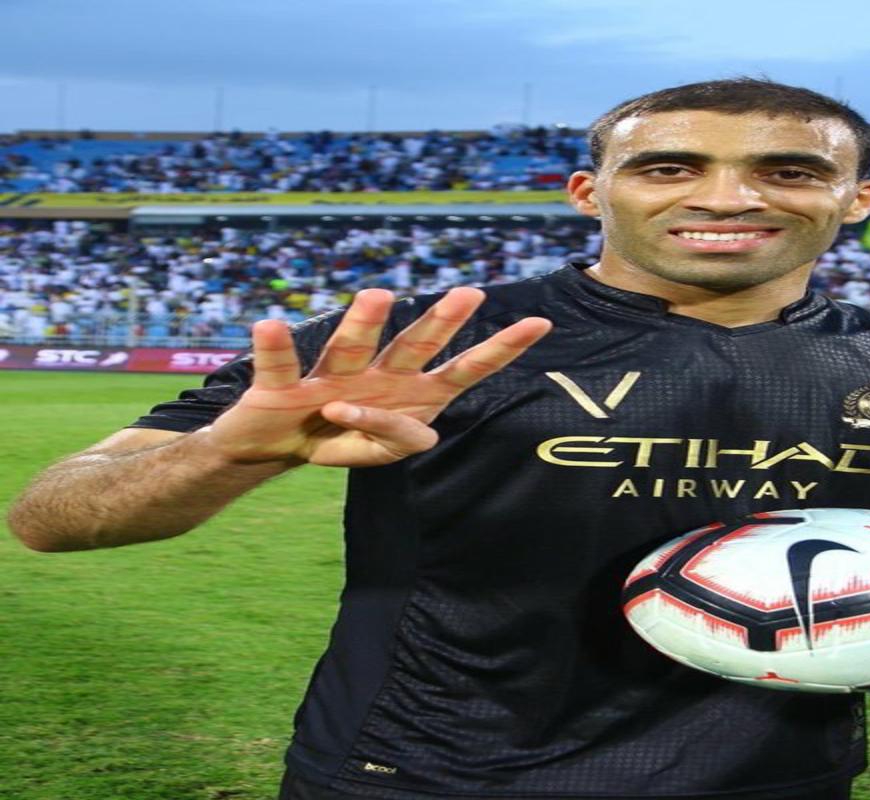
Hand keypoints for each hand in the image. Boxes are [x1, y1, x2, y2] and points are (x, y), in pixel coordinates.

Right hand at [206, 287, 551, 466]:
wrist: (272, 448)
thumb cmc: (336, 440)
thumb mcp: (379, 454)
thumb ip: (402, 440)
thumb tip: (425, 431)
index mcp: (409, 392)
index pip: (463, 370)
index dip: (500, 349)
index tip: (540, 323)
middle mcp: (375, 374)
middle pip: (413, 345)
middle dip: (442, 323)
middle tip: (470, 295)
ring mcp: (329, 376)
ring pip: (351, 348)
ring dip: (364, 324)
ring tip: (377, 295)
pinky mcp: (279, 387)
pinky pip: (281, 366)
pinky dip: (275, 348)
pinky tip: (270, 326)